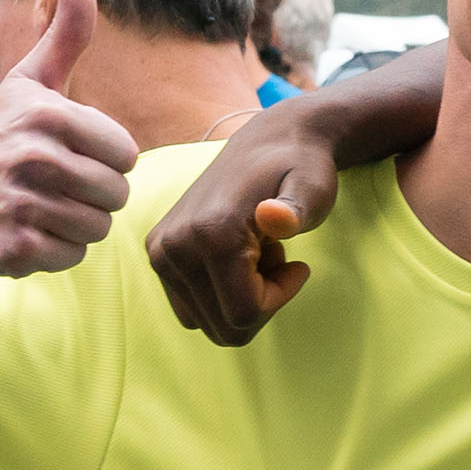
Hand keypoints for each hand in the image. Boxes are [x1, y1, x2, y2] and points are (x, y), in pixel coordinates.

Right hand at [0, 0, 135, 275]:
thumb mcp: (27, 81)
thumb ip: (65, 33)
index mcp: (48, 114)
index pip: (126, 154)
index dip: (100, 159)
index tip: (63, 152)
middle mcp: (35, 156)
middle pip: (117, 194)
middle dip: (89, 195)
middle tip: (46, 184)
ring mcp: (22, 203)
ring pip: (98, 228)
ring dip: (72, 223)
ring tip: (33, 205)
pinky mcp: (14, 246)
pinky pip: (72, 256)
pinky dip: (52, 251)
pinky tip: (20, 230)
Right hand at [145, 101, 341, 344]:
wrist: (270, 142)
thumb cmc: (300, 169)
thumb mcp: (312, 188)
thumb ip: (298, 208)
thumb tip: (274, 217)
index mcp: (208, 235)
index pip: (244, 315)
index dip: (280, 298)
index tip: (298, 265)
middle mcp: (173, 247)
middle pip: (224, 328)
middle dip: (260, 303)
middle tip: (276, 258)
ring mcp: (160, 253)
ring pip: (207, 322)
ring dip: (241, 299)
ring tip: (257, 252)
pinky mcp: (158, 255)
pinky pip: (192, 308)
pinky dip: (221, 294)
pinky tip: (241, 255)